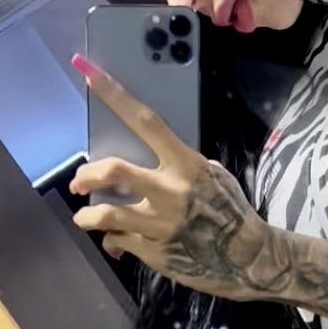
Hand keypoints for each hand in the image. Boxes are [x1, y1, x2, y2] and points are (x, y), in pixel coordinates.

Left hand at [69, 55, 275, 301]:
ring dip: (88, 215)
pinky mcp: (153, 252)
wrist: (248, 257)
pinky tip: (116, 242)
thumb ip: (182, 167)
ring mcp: (159, 224)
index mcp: (186, 165)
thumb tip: (152, 162)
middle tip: (79, 183)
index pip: (146, 122)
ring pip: (104, 214)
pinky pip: (117, 241)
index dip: (115, 95)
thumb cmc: (232, 211)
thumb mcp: (214, 176)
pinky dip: (112, 240)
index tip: (86, 71)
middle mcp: (169, 191)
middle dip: (87, 175)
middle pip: (114, 171)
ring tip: (85, 216)